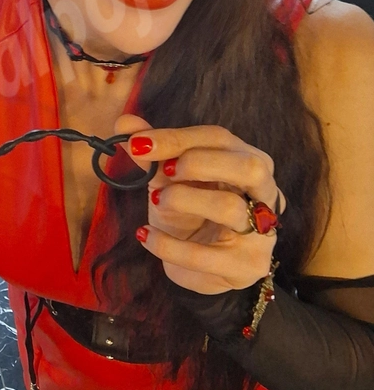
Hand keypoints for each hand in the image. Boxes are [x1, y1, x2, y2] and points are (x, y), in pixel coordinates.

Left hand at [115, 115, 284, 294]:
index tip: (139, 143)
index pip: (219, 138)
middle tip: (164, 171)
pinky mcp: (247, 267)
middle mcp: (264, 192)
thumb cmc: (189, 210)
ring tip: (156, 203)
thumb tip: (125, 123)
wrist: (196, 263)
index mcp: (246, 160)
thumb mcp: (167, 178)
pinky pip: (205, 255)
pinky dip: (168, 245)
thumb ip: (151, 151)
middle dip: (199, 163)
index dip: (178, 138)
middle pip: (248, 166)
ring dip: (184, 200)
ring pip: (231, 208)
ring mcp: (261, 233)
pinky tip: (146, 236)